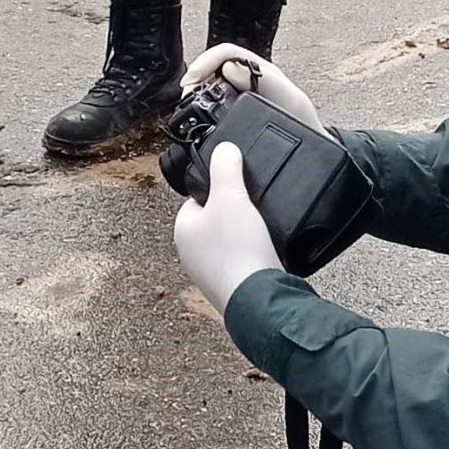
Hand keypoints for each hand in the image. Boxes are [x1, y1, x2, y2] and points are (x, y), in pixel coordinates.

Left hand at [175, 143, 281, 314]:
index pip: (196, 199)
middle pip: (214, 221)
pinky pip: (241, 262)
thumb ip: (225, 168)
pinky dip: (252, 256)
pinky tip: (265, 253)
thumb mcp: (231, 196)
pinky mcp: (230, 287)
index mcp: (183, 230)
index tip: (237, 189)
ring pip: (228, 242)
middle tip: (253, 211)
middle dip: (235, 214)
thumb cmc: (237, 250)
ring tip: (261, 232)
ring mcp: (209, 273)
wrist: (258, 298)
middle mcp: (190, 254)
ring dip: (245, 236)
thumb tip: (223, 149)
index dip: (218, 189)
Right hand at [183, 42, 328, 133]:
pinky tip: (196, 115)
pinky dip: (200, 106)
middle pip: (213, 66)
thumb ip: (267, 81)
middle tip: (186, 94)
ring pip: (210, 83)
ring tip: (187, 103)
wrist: (310, 153)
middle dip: (196, 76)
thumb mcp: (291, 100)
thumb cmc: (305, 123)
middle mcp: (248, 80)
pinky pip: (212, 102)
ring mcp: (240, 96)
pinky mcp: (235, 112)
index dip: (207, 61)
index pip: (227, 53)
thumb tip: (231, 68)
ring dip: (196, 90)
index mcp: (261, 71)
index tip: (193, 79)